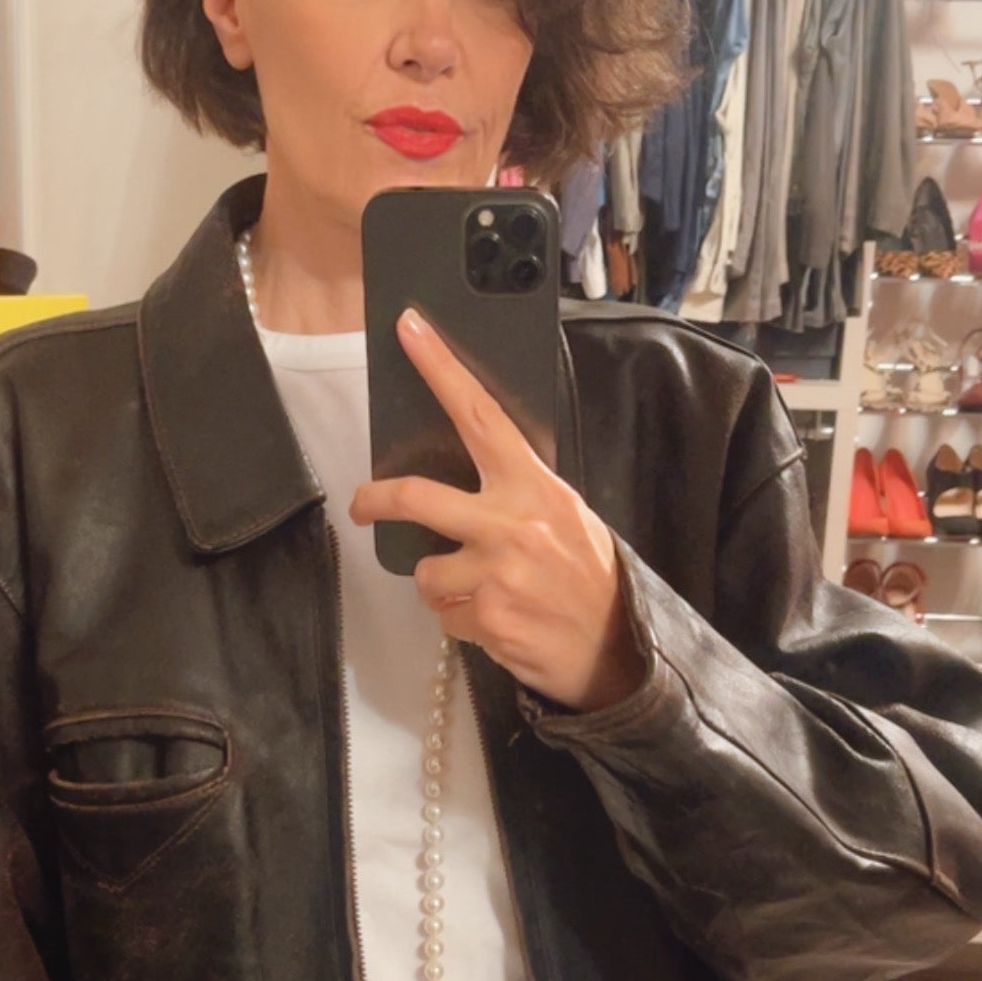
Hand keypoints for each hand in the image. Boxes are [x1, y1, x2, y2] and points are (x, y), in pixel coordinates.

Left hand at [349, 310, 646, 711]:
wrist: (616, 650)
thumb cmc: (588, 579)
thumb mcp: (566, 518)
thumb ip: (518, 496)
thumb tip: (464, 480)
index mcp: (535, 488)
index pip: (480, 417)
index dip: (441, 370)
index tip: (409, 331)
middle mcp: (512, 525)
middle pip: (418, 496)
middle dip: (378, 499)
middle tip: (365, 505)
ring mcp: (497, 574)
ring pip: (426, 572)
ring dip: (442, 585)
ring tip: (485, 592)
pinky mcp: (486, 618)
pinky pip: (445, 616)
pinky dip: (462, 621)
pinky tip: (498, 621)